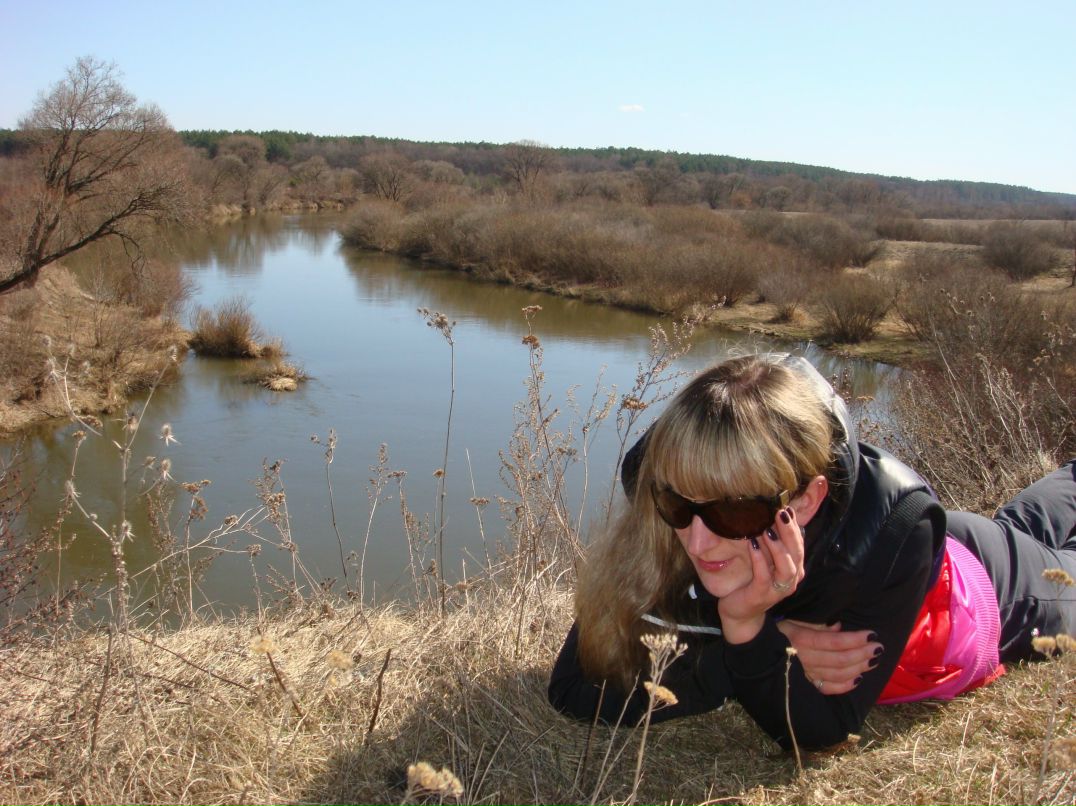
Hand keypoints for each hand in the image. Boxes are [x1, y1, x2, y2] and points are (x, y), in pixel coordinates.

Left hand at [718, 506, 805, 643]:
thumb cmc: (753, 581)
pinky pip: (764, 576)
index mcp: (794, 568)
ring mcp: (778, 589)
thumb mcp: (765, 559)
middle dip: (789, 532)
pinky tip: (752, 546)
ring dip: (777, 547)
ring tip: (767, 530)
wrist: (740, 612)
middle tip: (780, 513)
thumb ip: (771, 542)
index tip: (786, 508)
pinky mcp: (762, 595)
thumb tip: (771, 514)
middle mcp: (791, 579)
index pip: (799, 544)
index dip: (794, 526)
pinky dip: (760, 560)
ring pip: (786, 567)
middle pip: (796, 553)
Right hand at [777, 620, 883, 694]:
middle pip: (839, 660)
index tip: (872, 634)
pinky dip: (845, 685)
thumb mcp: (795, 621)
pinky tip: (858, 679)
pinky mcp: (805, 684)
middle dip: (862, 654)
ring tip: (873, 660)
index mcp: (801, 640)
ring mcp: (805, 674)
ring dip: (858, 668)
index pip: (834, 642)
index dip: (855, 639)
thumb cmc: (780, 631)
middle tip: (878, 648)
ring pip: (837, 674)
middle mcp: (804, 659)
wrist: (759, 650)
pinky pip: (828, 688)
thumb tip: (839, 627)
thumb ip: (817, 625)